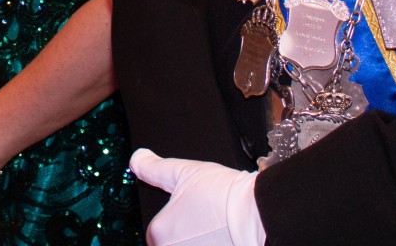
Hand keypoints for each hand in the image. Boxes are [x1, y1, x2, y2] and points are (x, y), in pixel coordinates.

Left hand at [131, 149, 265, 245]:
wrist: (258, 215)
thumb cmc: (224, 196)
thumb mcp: (184, 172)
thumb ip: (154, 168)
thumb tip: (137, 159)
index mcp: (158, 234)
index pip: (157, 231)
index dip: (175, 219)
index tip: (191, 212)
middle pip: (172, 244)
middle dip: (187, 234)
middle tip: (206, 220)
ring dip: (200, 241)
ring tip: (217, 229)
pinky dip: (214, 245)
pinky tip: (224, 238)